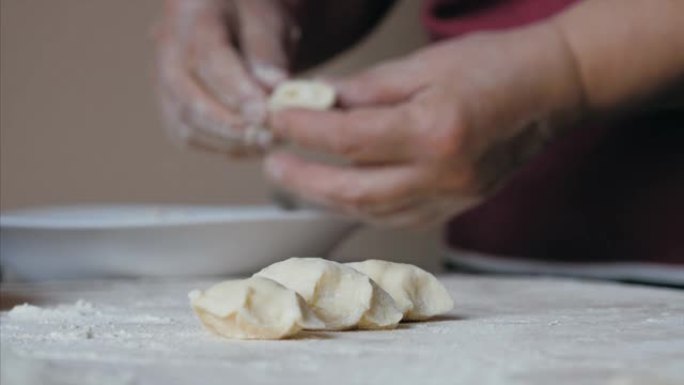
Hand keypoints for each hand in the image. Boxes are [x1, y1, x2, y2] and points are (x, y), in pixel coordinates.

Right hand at [155, 0, 299, 155]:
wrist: (236, 18)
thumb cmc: (254, 16)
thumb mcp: (268, 19)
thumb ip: (267, 50)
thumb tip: (272, 87)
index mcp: (191, 13)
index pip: (209, 58)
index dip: (237, 91)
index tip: (263, 114)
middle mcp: (167, 47)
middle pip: (188, 96)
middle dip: (230, 124)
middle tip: (268, 136)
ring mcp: (162, 78)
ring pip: (184, 123)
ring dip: (228, 141)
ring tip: (266, 142)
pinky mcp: (170, 104)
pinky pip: (187, 136)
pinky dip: (221, 146)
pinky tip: (252, 146)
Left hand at [265, 23, 585, 226]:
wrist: (551, 89)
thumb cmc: (493, 65)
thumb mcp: (424, 64)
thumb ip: (366, 89)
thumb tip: (316, 100)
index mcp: (434, 131)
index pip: (349, 140)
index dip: (304, 130)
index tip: (276, 118)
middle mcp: (444, 175)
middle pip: (354, 191)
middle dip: (304, 181)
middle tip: (273, 164)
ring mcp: (454, 197)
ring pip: (374, 212)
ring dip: (329, 199)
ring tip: (299, 178)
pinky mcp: (459, 206)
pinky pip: (399, 217)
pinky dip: (364, 206)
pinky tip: (343, 192)